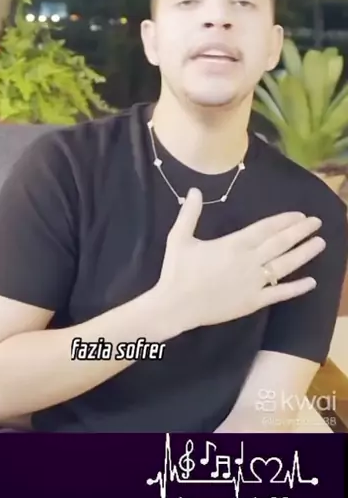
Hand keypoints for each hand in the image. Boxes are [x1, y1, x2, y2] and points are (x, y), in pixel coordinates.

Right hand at [153, 188, 323, 338]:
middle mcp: (249, 261)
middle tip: (317, 223)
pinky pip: (279, 294)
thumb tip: (195, 191)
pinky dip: (296, 288)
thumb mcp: (179, 238)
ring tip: (320, 243)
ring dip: (304, 254)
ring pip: (285, 266)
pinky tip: (311, 282)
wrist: (176, 306)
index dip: (284, 221)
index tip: (300, 215)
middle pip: (280, 244)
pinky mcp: (253, 302)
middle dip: (300, 232)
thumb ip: (190, 213)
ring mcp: (253, 283)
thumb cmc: (178, 271)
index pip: (265, 229)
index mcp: (234, 244)